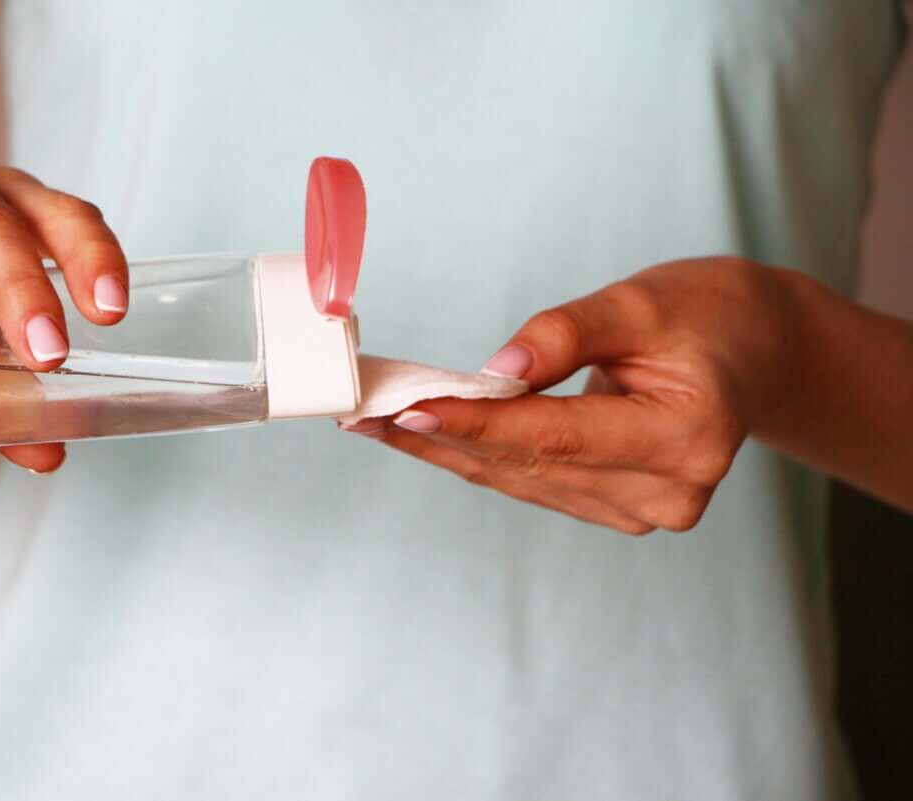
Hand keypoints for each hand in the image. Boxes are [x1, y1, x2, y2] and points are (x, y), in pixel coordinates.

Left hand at [348, 258, 798, 533]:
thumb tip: (496, 371)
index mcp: (686, 436)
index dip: (478, 425)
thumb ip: (568, 333)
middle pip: (528, 465)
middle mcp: (668, 490)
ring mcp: (646, 508)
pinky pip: (536, 481)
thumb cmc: (706, 314)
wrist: (754, 350)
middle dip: (440, 438)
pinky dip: (482, 455)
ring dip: (448, 451)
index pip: (557, 435)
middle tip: (363, 414)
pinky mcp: (623, 507)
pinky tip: (429, 436)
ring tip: (378, 423)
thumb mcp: (642, 300)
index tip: (409, 412)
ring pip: (522, 480)